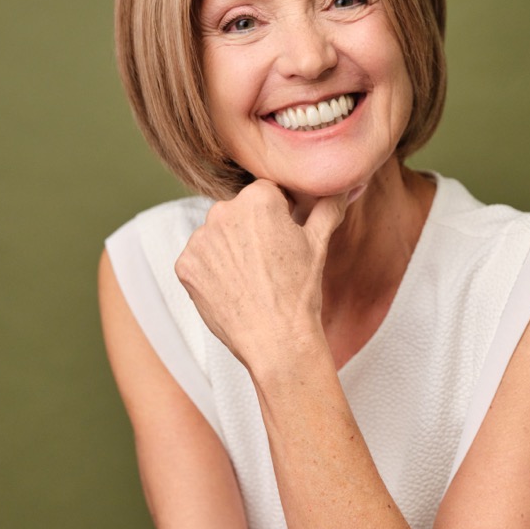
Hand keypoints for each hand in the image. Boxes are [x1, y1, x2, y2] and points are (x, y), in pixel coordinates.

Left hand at [175, 181, 347, 369]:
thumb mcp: (318, 243)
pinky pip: (200, 259)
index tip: (283, 238)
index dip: (278, 213)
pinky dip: (212, 270)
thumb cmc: (299, 293)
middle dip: (251, 229)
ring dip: (230, 248)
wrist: (276, 340)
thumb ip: (327, 206)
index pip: (265, 192)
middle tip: (270, 261)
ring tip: (251, 278)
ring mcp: (200, 239)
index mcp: (258, 199)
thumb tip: (344, 187)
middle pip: (238, 211)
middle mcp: (223, 212)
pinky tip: (233, 287)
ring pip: (217, 234)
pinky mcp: (185, 265)